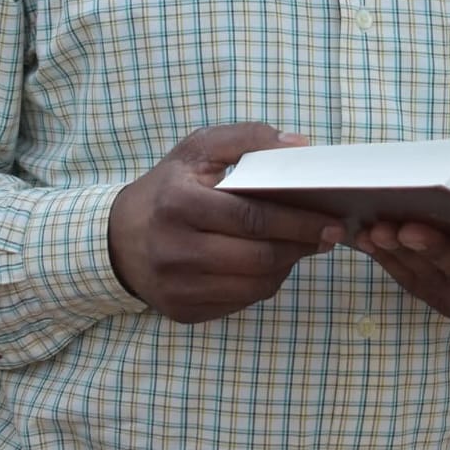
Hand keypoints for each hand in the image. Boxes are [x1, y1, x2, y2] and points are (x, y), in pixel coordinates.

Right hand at [107, 122, 345, 321]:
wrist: (118, 237)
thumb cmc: (168, 187)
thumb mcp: (198, 149)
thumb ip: (248, 139)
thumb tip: (300, 148)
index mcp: (179, 203)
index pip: (252, 217)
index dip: (298, 220)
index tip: (331, 219)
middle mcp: (174, 250)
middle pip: (258, 256)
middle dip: (302, 245)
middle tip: (330, 235)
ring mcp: (177, 287)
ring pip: (255, 285)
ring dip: (288, 266)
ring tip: (303, 246)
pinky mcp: (183, 311)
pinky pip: (241, 302)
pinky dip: (264, 283)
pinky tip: (272, 263)